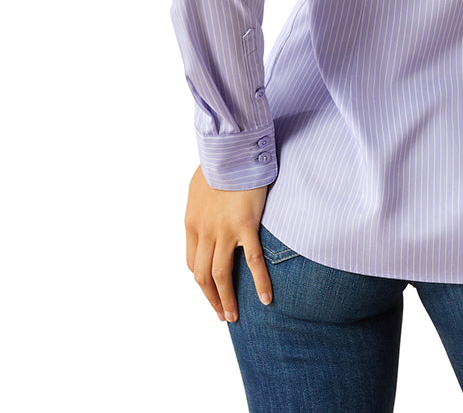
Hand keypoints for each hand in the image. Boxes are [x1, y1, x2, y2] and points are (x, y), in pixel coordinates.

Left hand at [184, 164, 272, 322]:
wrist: (231, 150)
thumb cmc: (217, 164)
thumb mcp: (198, 188)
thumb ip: (200, 206)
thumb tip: (205, 212)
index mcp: (192, 223)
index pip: (193, 262)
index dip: (201, 280)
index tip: (211, 289)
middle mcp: (204, 232)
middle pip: (203, 275)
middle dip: (211, 298)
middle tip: (222, 314)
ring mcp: (224, 231)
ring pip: (221, 275)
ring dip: (226, 299)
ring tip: (233, 316)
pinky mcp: (245, 225)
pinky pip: (252, 260)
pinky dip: (259, 282)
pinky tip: (266, 298)